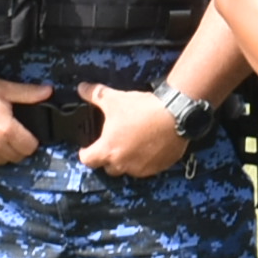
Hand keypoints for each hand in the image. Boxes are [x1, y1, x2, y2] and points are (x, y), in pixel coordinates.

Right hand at [0, 75, 42, 168]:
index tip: (29, 133)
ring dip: (5, 153)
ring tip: (1, 138)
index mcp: (7, 130)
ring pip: (1, 161)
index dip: (32, 140)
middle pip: (17, 157)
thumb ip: (28, 93)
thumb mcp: (3, 88)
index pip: (30, 147)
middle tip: (16, 134)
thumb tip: (48, 91)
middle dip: (20, 147)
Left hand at [78, 88, 197, 180]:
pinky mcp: (159, 167)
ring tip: (133, 144)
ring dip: (128, 160)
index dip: (85, 154)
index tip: (86, 150)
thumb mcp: (114, 99)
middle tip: (113, 144)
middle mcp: (122, 163)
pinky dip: (146, 160)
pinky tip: (150, 146)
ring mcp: (142, 168)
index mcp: (108, 149)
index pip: (87, 160)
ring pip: (129, 169)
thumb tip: (82, 88)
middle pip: (108, 167)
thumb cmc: (143, 110)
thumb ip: (95, 94)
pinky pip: (148, 168)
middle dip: (108, 158)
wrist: (175, 115)